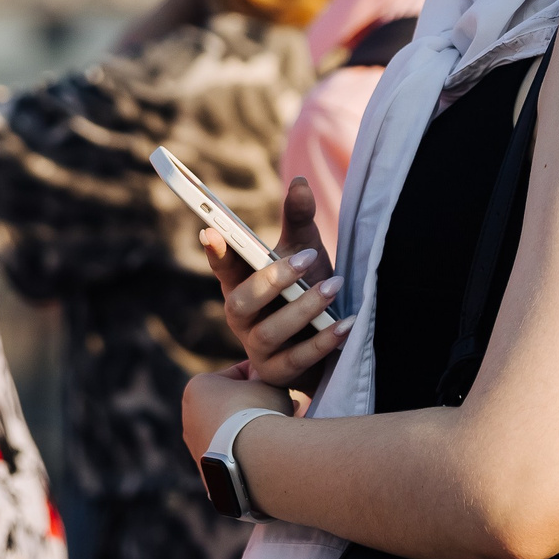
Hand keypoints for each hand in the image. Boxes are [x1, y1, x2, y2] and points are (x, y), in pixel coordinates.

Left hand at [181, 362, 292, 464]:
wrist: (252, 455)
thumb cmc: (258, 410)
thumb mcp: (266, 379)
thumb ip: (262, 373)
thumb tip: (262, 376)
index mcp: (198, 387)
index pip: (236, 375)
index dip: (260, 378)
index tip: (277, 385)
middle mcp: (190, 416)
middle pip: (231, 404)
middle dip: (257, 404)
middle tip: (285, 405)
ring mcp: (196, 446)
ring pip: (232, 429)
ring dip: (253, 426)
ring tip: (279, 427)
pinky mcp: (207, 470)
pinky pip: (233, 453)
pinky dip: (248, 448)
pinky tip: (268, 448)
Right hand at [204, 177, 344, 387]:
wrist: (329, 339)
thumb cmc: (308, 288)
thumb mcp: (305, 250)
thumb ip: (300, 220)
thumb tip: (300, 183)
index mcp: (240, 284)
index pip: (223, 268)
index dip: (216, 253)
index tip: (212, 231)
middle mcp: (241, 318)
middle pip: (239, 303)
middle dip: (272, 280)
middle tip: (307, 257)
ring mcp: (257, 349)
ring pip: (269, 333)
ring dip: (303, 309)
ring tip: (334, 286)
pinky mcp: (279, 374)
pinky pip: (296, 361)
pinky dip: (322, 342)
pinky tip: (346, 324)